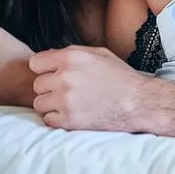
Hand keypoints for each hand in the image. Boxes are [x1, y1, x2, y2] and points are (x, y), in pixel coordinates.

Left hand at [30, 46, 160, 131]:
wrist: (138, 102)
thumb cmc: (120, 77)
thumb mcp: (99, 54)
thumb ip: (71, 53)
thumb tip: (48, 58)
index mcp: (71, 57)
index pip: (35, 63)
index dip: (44, 69)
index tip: (54, 75)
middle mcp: (66, 77)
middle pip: (37, 85)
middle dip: (50, 88)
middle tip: (68, 91)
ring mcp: (66, 100)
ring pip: (39, 103)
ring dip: (51, 105)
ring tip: (71, 103)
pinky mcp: (69, 120)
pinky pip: (48, 120)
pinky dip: (58, 119)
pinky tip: (74, 113)